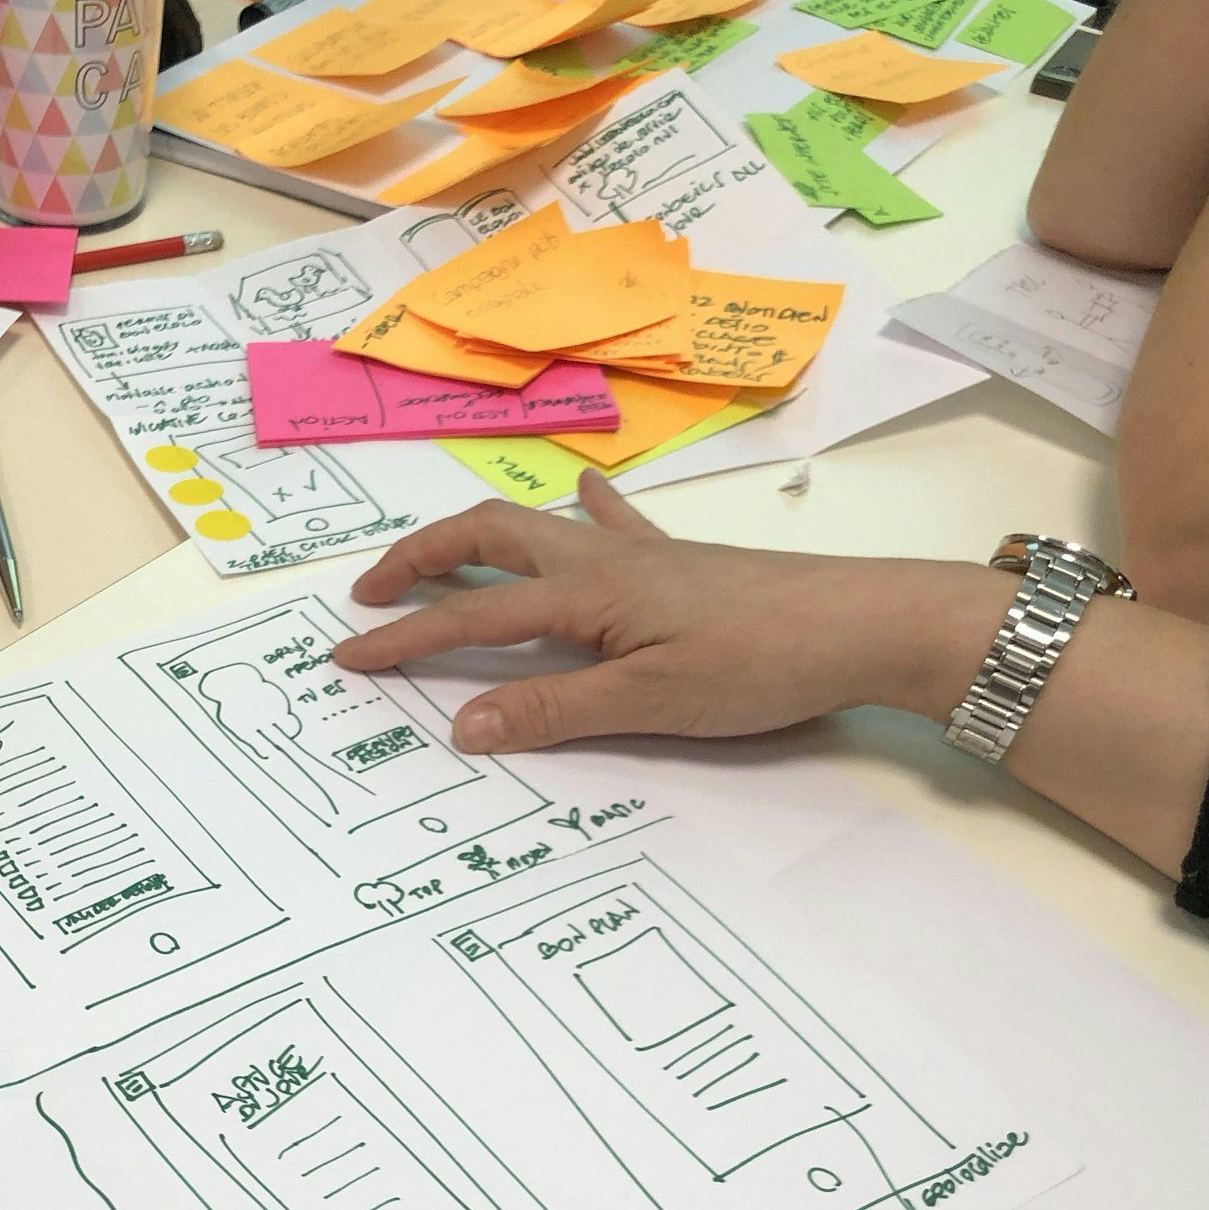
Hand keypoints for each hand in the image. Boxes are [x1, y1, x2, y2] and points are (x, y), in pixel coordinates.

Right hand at [333, 476, 1012, 755]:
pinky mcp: (678, 562)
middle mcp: (602, 560)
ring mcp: (641, 554)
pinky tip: (578, 485)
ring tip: (435, 548)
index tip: (346, 659)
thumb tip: (461, 724)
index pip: (472, 619)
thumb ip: (554, 712)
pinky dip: (580, 506)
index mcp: (586, 595)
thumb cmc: (761, 664)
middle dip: (421, 562)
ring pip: (537, 527)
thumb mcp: (652, 703)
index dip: (404, 640)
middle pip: (488, 538)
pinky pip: (612, 523)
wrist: (863, 622)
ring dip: (477, 534)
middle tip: (371, 594)